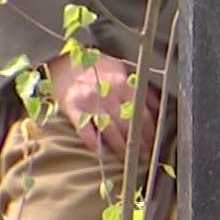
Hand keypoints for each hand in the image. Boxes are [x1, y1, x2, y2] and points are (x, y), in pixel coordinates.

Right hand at [46, 55, 160, 160]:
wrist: (62, 60)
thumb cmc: (95, 67)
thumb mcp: (122, 71)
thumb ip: (140, 89)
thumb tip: (157, 108)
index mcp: (123, 84)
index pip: (142, 113)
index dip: (149, 131)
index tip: (153, 143)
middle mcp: (108, 92)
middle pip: (127, 124)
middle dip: (137, 143)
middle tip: (143, 156)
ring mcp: (89, 101)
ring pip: (110, 130)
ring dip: (120, 147)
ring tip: (127, 158)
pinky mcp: (72, 107)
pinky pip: (84, 128)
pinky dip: (92, 142)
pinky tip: (100, 152)